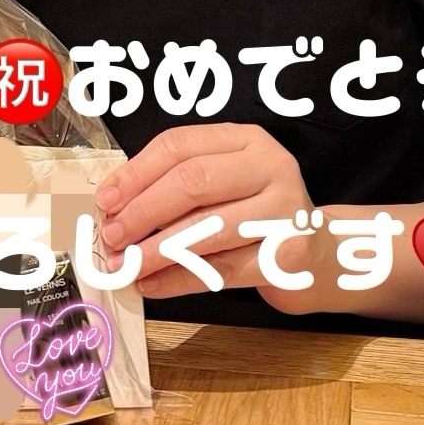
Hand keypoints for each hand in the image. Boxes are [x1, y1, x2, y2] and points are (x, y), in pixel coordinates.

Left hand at [94, 123, 323, 312]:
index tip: (105, 200)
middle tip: (112, 236)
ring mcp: (285, 211)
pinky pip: (221, 269)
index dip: (135, 173)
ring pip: (207, 227)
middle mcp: (271, 167)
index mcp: (247, 141)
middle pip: (193, 181)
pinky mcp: (288, 256)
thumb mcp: (225, 182)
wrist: (318, 255)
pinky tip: (151, 284)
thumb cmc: (255, 214)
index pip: (180, 145)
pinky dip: (179, 279)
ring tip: (124, 264)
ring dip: (155, 249)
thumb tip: (113, 205)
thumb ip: (175, 184)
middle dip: (143, 210)